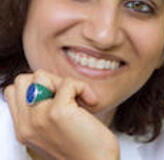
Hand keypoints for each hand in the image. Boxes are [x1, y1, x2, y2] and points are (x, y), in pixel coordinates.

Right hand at [4, 70, 119, 159]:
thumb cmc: (82, 147)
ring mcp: (38, 117)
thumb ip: (43, 112)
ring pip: (41, 75)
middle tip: (67, 96)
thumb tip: (51, 84)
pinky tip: (91, 102)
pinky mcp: (57, 112)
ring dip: (63, 82)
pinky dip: (84, 88)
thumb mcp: (52, 130)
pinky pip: (68, 83)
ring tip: (77, 99)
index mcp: (23, 129)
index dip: (37, 87)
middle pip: (23, 80)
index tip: (57, 98)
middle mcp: (26, 124)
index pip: (13, 92)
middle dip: (48, 81)